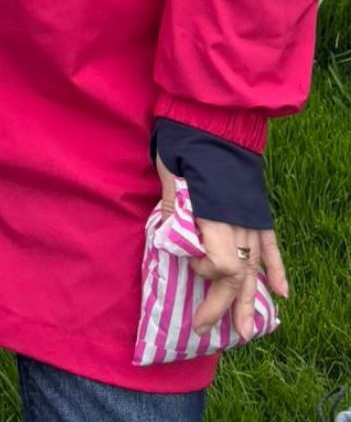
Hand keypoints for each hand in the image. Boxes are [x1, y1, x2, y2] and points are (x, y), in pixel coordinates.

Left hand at [155, 155, 287, 338]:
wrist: (216, 120)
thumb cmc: (186, 145)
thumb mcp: (170, 176)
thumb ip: (173, 210)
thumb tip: (169, 239)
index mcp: (217, 215)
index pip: (220, 263)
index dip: (203, 270)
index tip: (187, 261)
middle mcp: (240, 224)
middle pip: (237, 275)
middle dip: (221, 305)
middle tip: (204, 329)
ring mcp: (252, 220)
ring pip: (255, 268)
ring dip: (249, 300)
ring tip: (247, 331)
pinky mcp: (258, 212)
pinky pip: (271, 246)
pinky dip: (278, 270)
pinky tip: (282, 293)